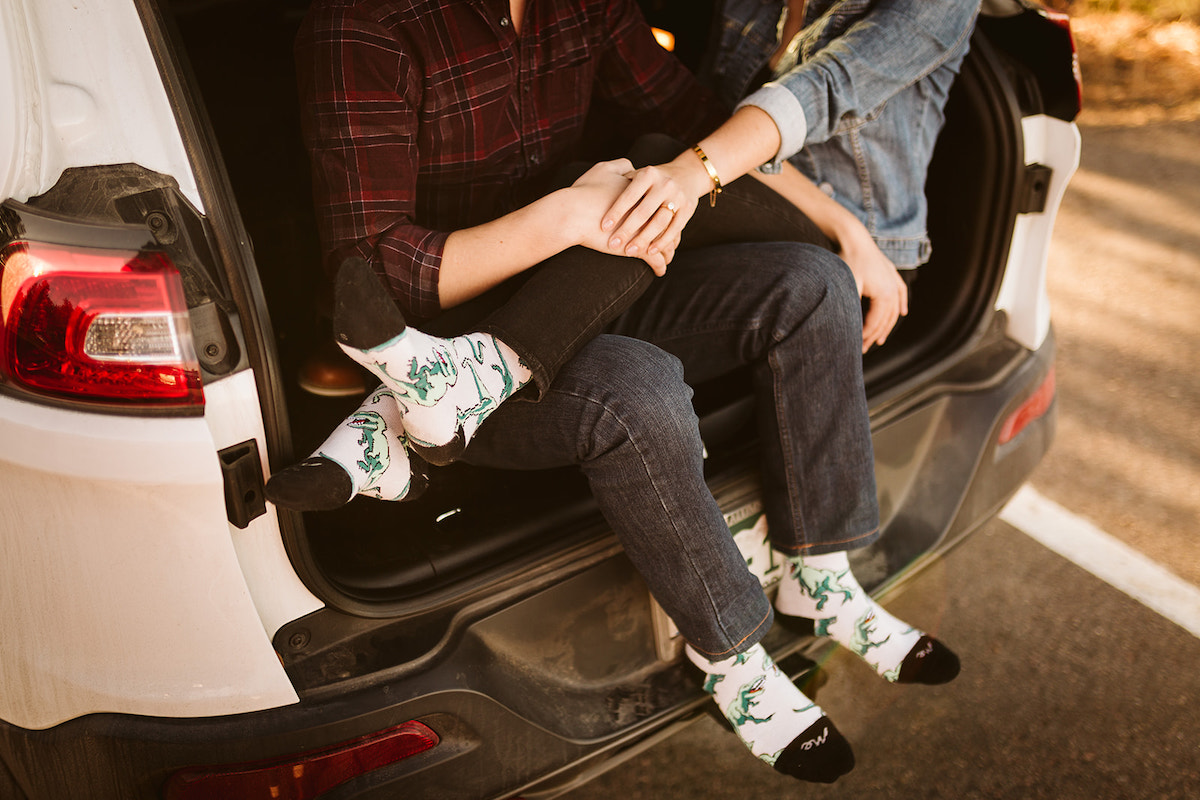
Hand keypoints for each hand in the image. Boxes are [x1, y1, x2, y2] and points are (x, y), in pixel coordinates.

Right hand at [570, 160, 677, 274]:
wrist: (573, 212)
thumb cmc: (584, 192)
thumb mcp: (604, 169)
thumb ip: (620, 166)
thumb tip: (630, 167)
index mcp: (645, 192)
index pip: (663, 204)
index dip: (667, 215)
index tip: (667, 223)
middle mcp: (651, 210)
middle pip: (669, 225)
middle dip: (673, 236)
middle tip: (674, 245)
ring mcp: (647, 229)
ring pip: (666, 244)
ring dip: (668, 253)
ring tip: (668, 260)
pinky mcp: (639, 247)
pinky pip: (656, 260)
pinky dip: (660, 267)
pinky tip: (660, 271)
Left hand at [599, 161, 703, 264]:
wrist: (686, 175)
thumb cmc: (651, 180)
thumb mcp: (637, 173)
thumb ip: (622, 180)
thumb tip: (598, 192)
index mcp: (648, 173)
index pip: (629, 195)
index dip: (616, 211)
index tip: (603, 227)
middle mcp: (665, 184)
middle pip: (643, 211)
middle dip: (627, 230)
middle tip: (613, 244)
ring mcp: (678, 197)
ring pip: (659, 222)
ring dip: (643, 239)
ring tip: (629, 251)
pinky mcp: (688, 209)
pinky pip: (674, 229)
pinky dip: (662, 242)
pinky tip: (649, 252)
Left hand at [838, 229, 907, 352]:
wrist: (854, 238)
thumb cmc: (848, 261)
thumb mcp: (847, 287)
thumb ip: (850, 309)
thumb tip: (847, 328)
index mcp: (885, 295)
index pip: (875, 323)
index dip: (864, 336)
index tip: (854, 346)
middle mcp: (894, 289)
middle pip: (885, 320)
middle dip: (874, 336)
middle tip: (862, 349)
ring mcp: (894, 281)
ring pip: (893, 310)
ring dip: (887, 326)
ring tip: (878, 339)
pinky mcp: (892, 274)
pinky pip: (900, 294)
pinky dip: (901, 305)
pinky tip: (902, 312)